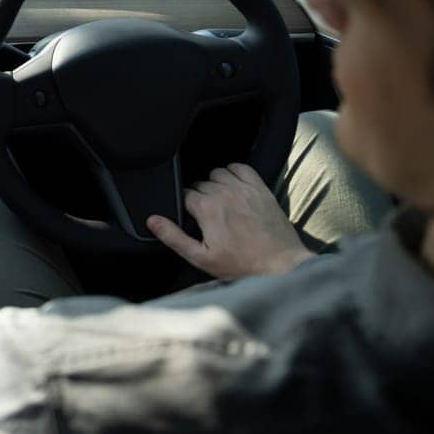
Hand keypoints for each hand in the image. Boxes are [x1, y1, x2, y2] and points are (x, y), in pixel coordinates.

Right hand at [146, 163, 314, 279]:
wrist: (280, 266)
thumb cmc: (242, 265)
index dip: (184, 207)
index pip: (183, 194)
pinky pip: (241, 167)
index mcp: (207, 208)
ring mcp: (244, 188)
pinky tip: (233, 188)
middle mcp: (225, 193)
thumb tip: (153, 221)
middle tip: (206, 217)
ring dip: (214, 184)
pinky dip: (234, 173)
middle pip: (199, 183)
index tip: (192, 219)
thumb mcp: (201, 257)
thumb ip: (174, 237)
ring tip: (218, 203)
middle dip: (199, 197)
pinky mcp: (261, 189)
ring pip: (217, 173)